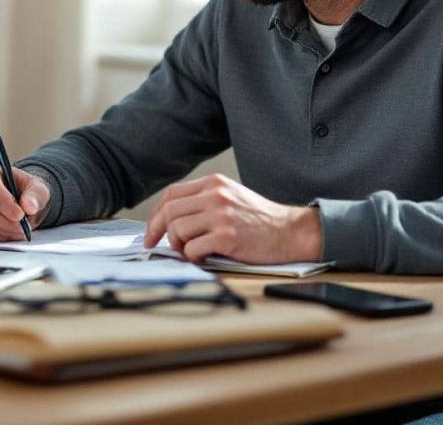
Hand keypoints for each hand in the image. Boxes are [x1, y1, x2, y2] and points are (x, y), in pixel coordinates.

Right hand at [0, 158, 49, 242]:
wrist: (23, 205)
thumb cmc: (27, 192)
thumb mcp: (38, 188)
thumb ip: (35, 195)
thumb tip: (29, 206)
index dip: (3, 202)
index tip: (19, 215)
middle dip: (4, 221)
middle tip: (21, 227)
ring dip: (2, 231)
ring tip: (18, 230)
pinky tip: (9, 233)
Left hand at [142, 173, 321, 263]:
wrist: (292, 231)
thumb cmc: (260, 219)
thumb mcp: (231, 197)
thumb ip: (203, 201)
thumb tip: (170, 220)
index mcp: (213, 183)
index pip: (171, 195)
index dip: (155, 215)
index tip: (151, 231)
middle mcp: (216, 195)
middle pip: (169, 212)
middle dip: (159, 232)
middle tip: (159, 245)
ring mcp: (221, 215)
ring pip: (177, 230)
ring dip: (178, 246)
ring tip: (190, 252)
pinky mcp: (228, 237)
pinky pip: (193, 249)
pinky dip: (193, 257)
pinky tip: (203, 258)